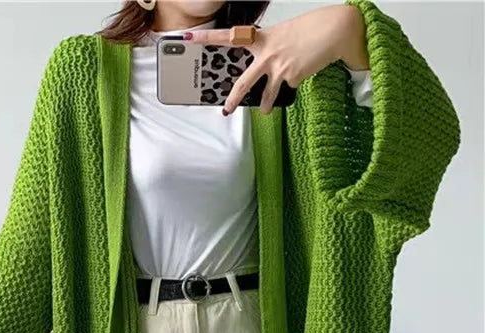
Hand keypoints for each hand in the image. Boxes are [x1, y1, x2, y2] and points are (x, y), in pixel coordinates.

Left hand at [188, 4, 368, 114]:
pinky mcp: (292, 77)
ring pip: (266, 95)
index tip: (188, 37)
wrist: (337, 29)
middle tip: (225, 110)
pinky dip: (295, 84)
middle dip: (233, 99)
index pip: (229, 37)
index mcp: (262, 39)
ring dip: (266, 106)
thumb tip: (268, 69)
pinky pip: (289, 87)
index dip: (207, 38)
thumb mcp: (285, 34)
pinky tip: (305, 71)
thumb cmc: (313, 29)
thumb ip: (271, 49)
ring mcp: (278, 68)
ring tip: (265, 111)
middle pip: (243, 82)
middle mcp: (266, 54)